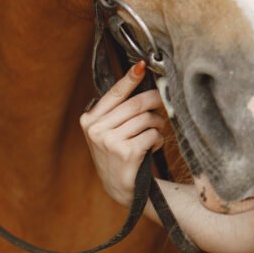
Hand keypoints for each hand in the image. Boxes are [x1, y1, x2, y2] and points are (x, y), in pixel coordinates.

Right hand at [80, 61, 166, 206]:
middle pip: (135, 104)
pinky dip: (158, 139)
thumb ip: (118, 109)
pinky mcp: (126, 153)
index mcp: (89, 120)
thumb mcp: (109, 130)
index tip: (142, 65)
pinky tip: (153, 147)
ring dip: (158, 123)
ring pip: (146, 118)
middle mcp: (96, 130)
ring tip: (155, 132)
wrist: (121, 187)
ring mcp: (110, 142)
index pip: (115, 93)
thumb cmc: (118, 151)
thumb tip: (140, 76)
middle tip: (163, 103)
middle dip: (155, 101)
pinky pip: (152, 134)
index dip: (130, 78)